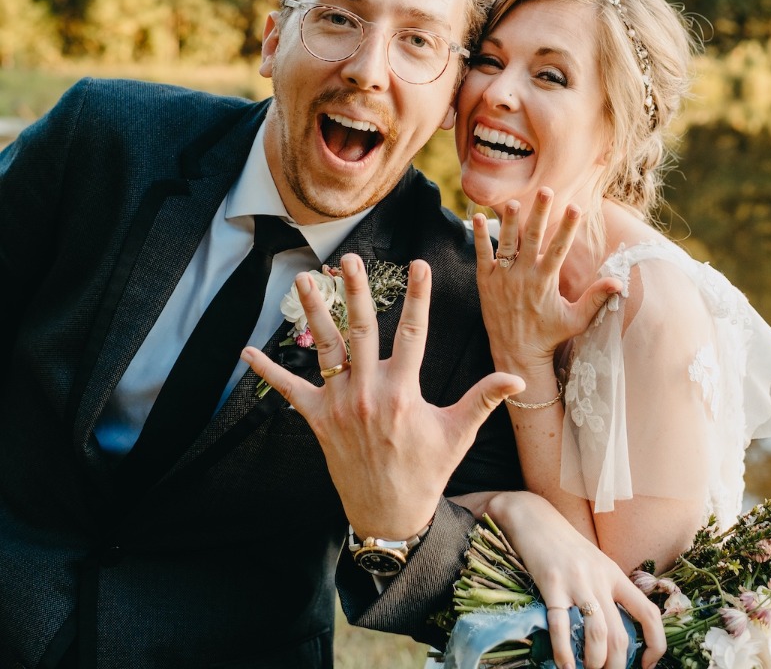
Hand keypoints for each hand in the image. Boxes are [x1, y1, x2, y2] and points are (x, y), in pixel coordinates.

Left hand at [241, 256, 523, 538]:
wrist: (389, 514)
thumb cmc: (427, 471)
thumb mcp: (458, 433)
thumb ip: (485, 399)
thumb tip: (519, 379)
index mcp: (403, 392)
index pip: (414, 333)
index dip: (419, 297)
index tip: (419, 264)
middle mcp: (368, 393)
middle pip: (361, 330)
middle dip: (355, 291)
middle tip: (349, 260)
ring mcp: (340, 405)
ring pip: (325, 349)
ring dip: (313, 313)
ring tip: (302, 280)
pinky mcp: (318, 420)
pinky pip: (290, 391)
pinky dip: (269, 370)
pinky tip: (247, 351)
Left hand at [475, 190, 621, 376]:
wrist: (516, 353)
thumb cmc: (550, 335)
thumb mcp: (576, 319)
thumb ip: (596, 298)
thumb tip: (620, 282)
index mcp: (546, 282)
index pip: (559, 249)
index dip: (568, 227)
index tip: (576, 207)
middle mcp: (524, 277)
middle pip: (533, 239)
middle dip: (540, 214)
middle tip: (545, 191)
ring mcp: (503, 279)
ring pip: (506, 243)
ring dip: (508, 222)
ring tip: (512, 201)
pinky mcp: (486, 282)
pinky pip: (482, 255)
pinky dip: (479, 236)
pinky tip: (475, 216)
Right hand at [488, 492, 664, 668]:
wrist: (534, 517)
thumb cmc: (564, 545)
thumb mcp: (595, 563)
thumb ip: (606, 591)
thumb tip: (615, 632)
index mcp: (615, 575)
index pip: (649, 613)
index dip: (655, 644)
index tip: (646, 664)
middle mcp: (600, 578)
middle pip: (620, 634)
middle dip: (616, 665)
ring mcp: (576, 581)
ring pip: (598, 633)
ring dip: (595, 662)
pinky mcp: (551, 583)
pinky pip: (561, 624)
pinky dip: (564, 652)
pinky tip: (564, 665)